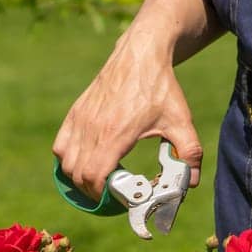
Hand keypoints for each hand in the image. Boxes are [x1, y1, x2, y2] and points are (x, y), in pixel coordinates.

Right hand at [53, 30, 203, 198]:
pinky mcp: (76, 112)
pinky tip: (84, 160)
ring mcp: (81, 119)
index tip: (115, 198)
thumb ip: (190, 154)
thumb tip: (191, 183)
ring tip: (98, 179)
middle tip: (110, 192)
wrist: (141, 54)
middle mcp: (92, 128)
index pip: (94, 176)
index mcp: (116, 133)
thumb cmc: (161, 88)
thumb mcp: (181, 122)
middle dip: (91, 191)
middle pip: (77, 175)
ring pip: (65, 162)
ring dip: (78, 178)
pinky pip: (60, 145)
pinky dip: (67, 159)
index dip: (101, 195)